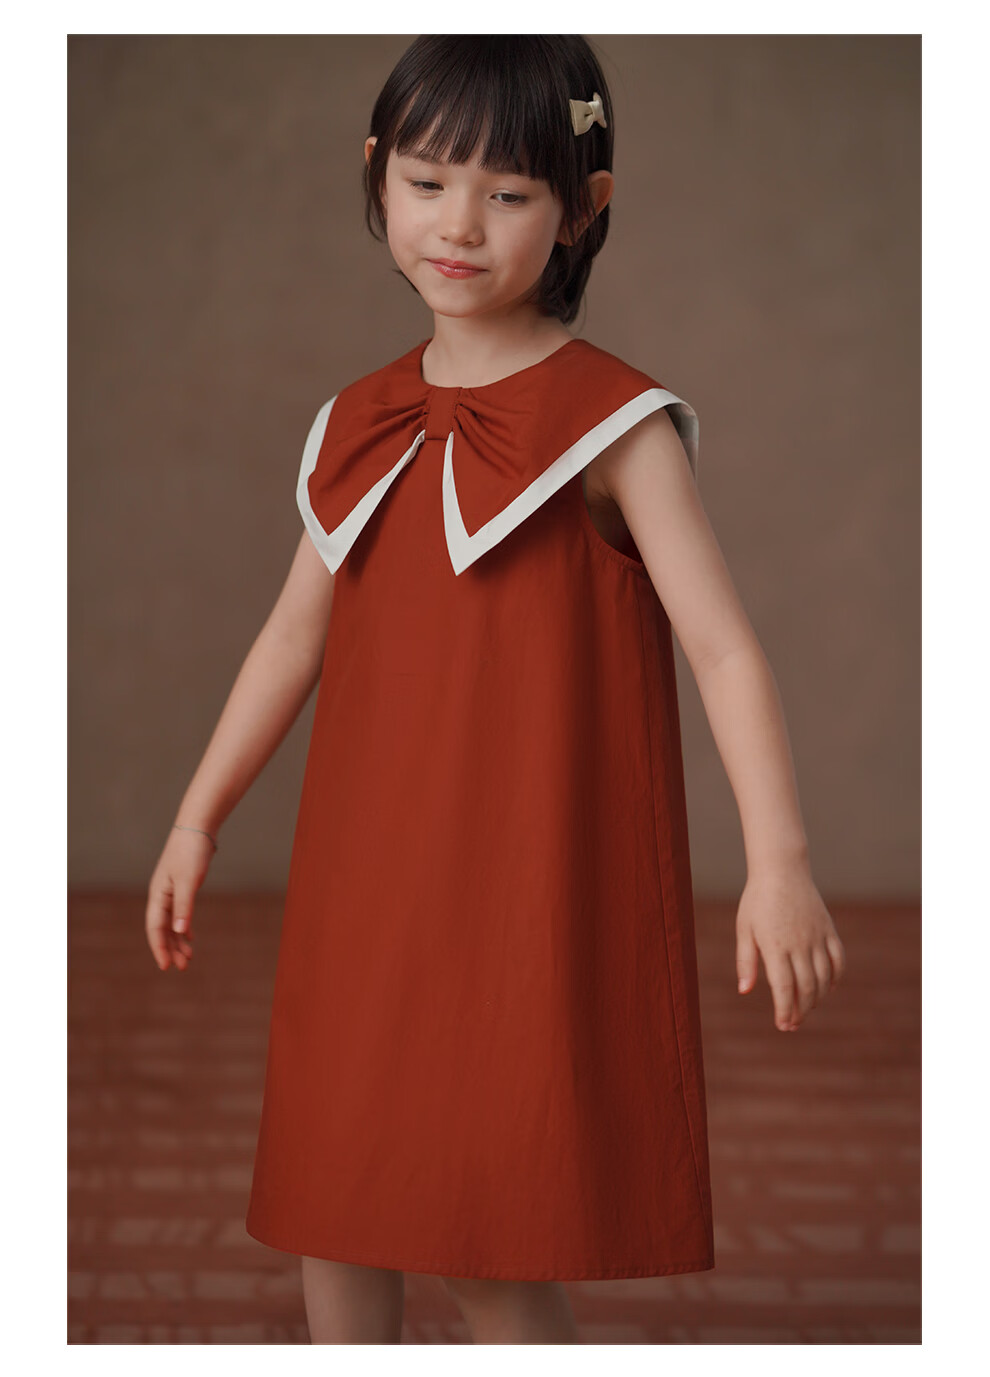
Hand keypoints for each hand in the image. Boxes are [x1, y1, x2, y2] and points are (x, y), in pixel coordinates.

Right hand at [145, 826, 216, 970]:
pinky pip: (179, 912)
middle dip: (171, 948)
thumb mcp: (188, 881)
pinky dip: (185, 926)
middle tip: (182, 967)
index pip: (155, 928)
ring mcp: (170, 890)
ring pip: (172, 922)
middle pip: (163, 928)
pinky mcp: (182, 885)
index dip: (160, 948)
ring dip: (179, 940)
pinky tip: (191, 936)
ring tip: (188, 958)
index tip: (167, 967)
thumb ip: (184, 906)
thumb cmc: (191, 852)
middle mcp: (161, 894)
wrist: (198, 827)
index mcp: (158, 895)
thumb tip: (181, 932)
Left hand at [735, 865, 845, 1030]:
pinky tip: (828, 988)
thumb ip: (746, 961)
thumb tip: (745, 991)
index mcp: (775, 945)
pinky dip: (836, 977)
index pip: (784, 988)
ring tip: (806, 1008)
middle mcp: (799, 944)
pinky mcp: (828, 929)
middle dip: (800, 1010)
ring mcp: (816, 936)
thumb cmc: (757, 900)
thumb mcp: (744, 929)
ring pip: (824, 977)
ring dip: (817, 998)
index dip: (785, 1010)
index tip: (783, 1025)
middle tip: (792, 1024)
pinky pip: (838, 959)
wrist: (781, 870)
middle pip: (806, 987)